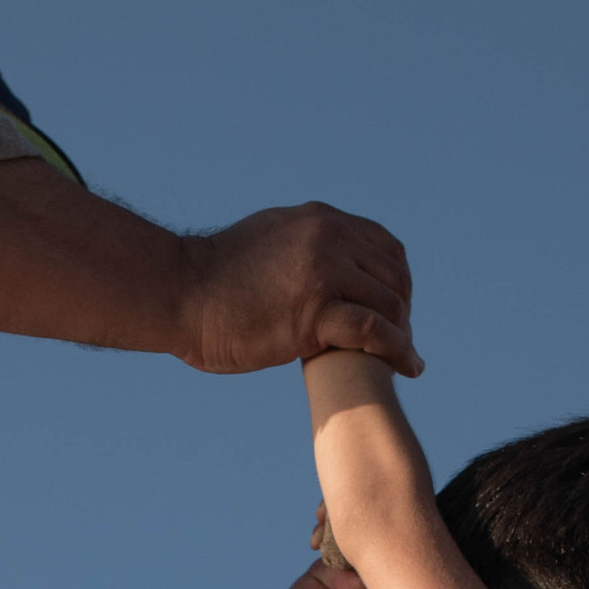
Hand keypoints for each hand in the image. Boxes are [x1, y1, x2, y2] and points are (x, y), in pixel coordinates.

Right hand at [177, 205, 418, 376]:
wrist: (179, 292)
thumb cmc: (213, 278)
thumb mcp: (267, 240)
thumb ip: (299, 243)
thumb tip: (313, 252)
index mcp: (320, 220)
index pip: (385, 245)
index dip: (398, 280)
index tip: (396, 308)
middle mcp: (329, 238)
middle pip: (394, 275)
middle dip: (403, 311)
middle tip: (401, 341)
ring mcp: (324, 272)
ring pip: (389, 303)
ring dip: (404, 334)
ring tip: (407, 359)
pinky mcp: (315, 311)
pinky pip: (374, 331)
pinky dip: (399, 351)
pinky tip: (408, 368)